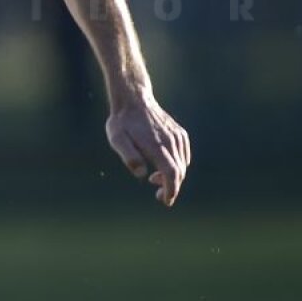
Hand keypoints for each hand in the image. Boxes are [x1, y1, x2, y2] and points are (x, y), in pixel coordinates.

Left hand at [106, 90, 189, 207]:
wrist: (134, 99)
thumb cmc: (122, 122)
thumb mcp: (117, 139)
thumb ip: (129, 156)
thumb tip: (142, 174)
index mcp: (157, 146)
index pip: (172, 174)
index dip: (171, 190)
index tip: (166, 201)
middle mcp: (171, 142)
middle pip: (179, 172)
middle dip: (171, 187)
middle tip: (157, 194)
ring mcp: (177, 137)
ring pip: (183, 164)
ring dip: (174, 177)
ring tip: (155, 178)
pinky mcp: (179, 133)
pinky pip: (184, 155)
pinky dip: (179, 165)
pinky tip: (165, 165)